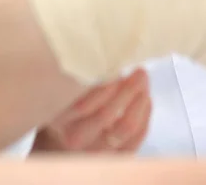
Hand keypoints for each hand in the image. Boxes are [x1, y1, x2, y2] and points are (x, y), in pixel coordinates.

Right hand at [32, 68, 150, 152]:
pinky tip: (145, 99)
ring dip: (139, 100)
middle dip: (127, 88)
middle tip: (138, 70)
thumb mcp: (63, 87)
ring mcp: (96, 151)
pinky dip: (145, 116)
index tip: (116, 63)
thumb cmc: (67, 103)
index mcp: (60, 118)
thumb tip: (106, 47)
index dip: (105, 83)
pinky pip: (136, 139)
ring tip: (143, 80)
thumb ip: (79, 73)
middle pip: (106, 115)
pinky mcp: (116, 156)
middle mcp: (76, 138)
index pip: (82, 104)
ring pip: (124, 128)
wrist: (63, 137)